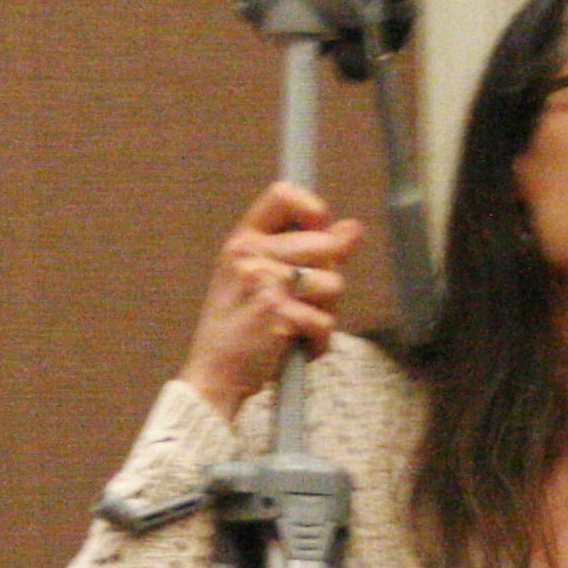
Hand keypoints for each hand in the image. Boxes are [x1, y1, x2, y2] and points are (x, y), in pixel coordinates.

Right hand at [177, 182, 365, 417]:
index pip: (283, 194)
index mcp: (243, 239)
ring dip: (325, 312)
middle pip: (325, 244)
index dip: (313, 209)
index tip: (320, 232)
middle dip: (327, 277)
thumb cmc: (240, 325)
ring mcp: (263, 282)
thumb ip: (308, 250)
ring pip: (333, 284)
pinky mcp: (278, 314)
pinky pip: (325, 321)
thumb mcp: (262, 277)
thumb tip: (353, 228)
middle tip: (303, 301)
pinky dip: (318, 341)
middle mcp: (250, 254)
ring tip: (297, 325)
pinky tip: (295, 346)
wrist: (213, 374)